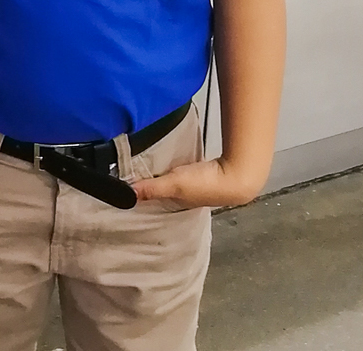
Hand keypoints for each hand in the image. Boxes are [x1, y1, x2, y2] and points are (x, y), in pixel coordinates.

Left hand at [133, 156, 264, 209]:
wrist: (237, 175)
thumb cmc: (206, 184)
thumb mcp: (174, 184)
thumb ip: (152, 188)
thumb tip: (126, 194)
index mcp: (177, 203)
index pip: (155, 201)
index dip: (142, 194)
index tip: (125, 186)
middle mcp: (185, 197)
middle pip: (164, 191)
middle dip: (150, 185)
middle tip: (132, 173)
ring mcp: (196, 186)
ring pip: (173, 182)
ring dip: (163, 176)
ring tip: (146, 165)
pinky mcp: (203, 173)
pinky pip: (183, 171)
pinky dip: (175, 168)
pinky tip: (170, 159)